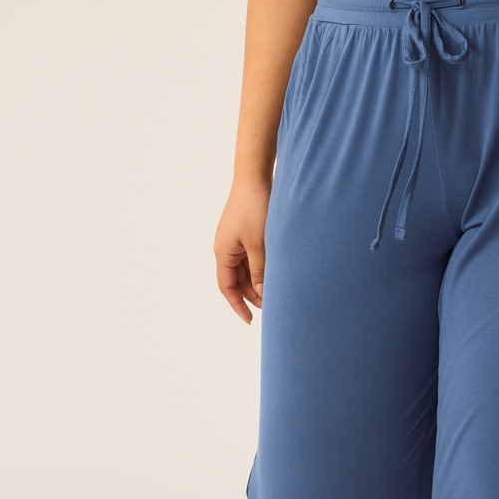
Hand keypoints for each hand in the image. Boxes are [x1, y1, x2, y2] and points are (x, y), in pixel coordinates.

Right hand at [215, 179, 269, 323]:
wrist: (254, 178)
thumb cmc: (255, 208)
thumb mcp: (259, 244)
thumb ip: (260, 270)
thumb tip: (261, 293)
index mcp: (223, 252)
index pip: (227, 287)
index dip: (238, 305)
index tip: (250, 320)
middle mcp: (225, 248)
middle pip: (237, 280)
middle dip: (252, 294)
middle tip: (271, 305)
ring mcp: (235, 240)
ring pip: (245, 269)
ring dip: (257, 281)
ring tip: (275, 291)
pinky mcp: (244, 232)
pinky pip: (250, 257)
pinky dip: (260, 267)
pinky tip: (275, 272)